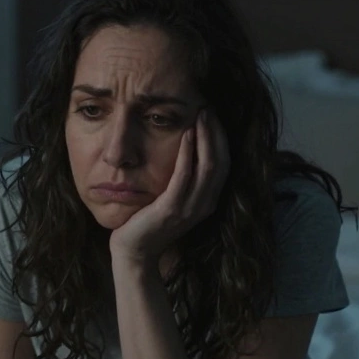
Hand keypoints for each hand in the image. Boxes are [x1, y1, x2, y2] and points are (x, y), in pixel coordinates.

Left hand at [108, 109, 229, 265]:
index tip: (213, 115)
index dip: (222, 137)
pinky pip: (184, 176)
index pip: (224, 163)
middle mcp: (205, 204)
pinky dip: (188, 153)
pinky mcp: (172, 209)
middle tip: (208, 108)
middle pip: (221, 161)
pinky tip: (186, 134)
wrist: (134, 251)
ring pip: (209, 166)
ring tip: (201, 115)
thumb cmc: (149, 221)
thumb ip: (184, 178)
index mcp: (208, 200)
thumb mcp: (173, 198)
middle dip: (217, 132)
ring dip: (206, 137)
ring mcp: (190, 208)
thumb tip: (186, 147)